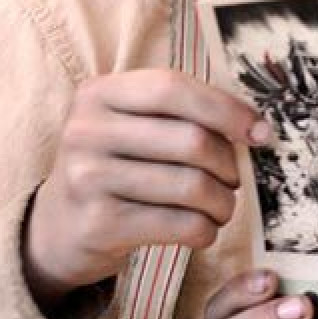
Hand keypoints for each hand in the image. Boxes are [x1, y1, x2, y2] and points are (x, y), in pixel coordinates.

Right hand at [23, 69, 272, 310]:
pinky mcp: (98, 224)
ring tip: (223, 206)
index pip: (173, 88)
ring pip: (191, 185)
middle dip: (229, 164)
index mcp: (98, 94)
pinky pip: (179, 224)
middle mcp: (86, 131)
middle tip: (235, 179)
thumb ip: (184, 114)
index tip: (260, 132)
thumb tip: (259, 129)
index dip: (225, 109)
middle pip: (191, 140)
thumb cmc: (117, 166)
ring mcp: (88, 178)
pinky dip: (205, 230)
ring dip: (223, 201)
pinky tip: (203, 230)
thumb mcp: (133, 126)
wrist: (57, 227)